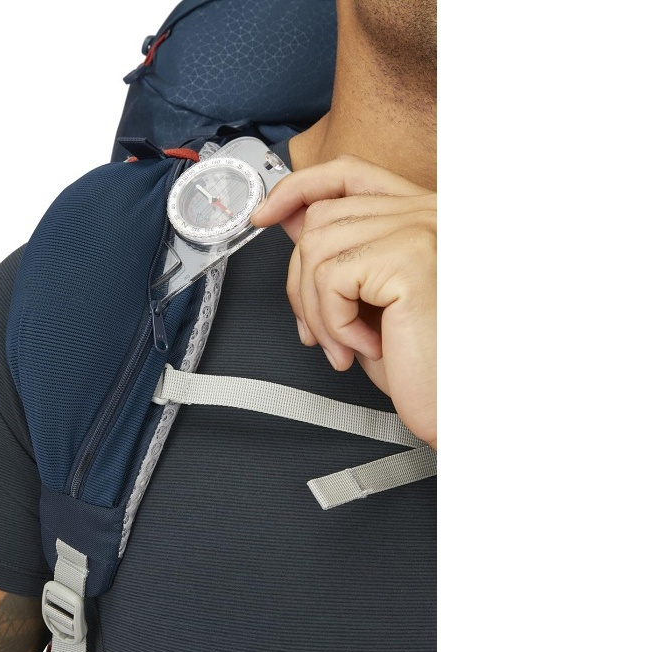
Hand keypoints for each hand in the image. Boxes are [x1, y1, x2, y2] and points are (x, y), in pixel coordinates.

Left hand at [250, 154, 435, 448]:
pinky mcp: (410, 258)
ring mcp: (422, 228)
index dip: (299, 187)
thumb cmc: (425, 362)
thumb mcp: (366, 300)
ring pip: (317, 250)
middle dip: (300, 281)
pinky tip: (366, 346)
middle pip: (321, 218)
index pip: (348, 173)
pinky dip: (334, 322)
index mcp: (420, 214)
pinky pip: (331, 279)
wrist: (461, 403)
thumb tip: (289, 220)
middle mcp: (428, 211)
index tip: (265, 214)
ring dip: (317, 311)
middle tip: (316, 331)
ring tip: (344, 346)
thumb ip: (337, 253)